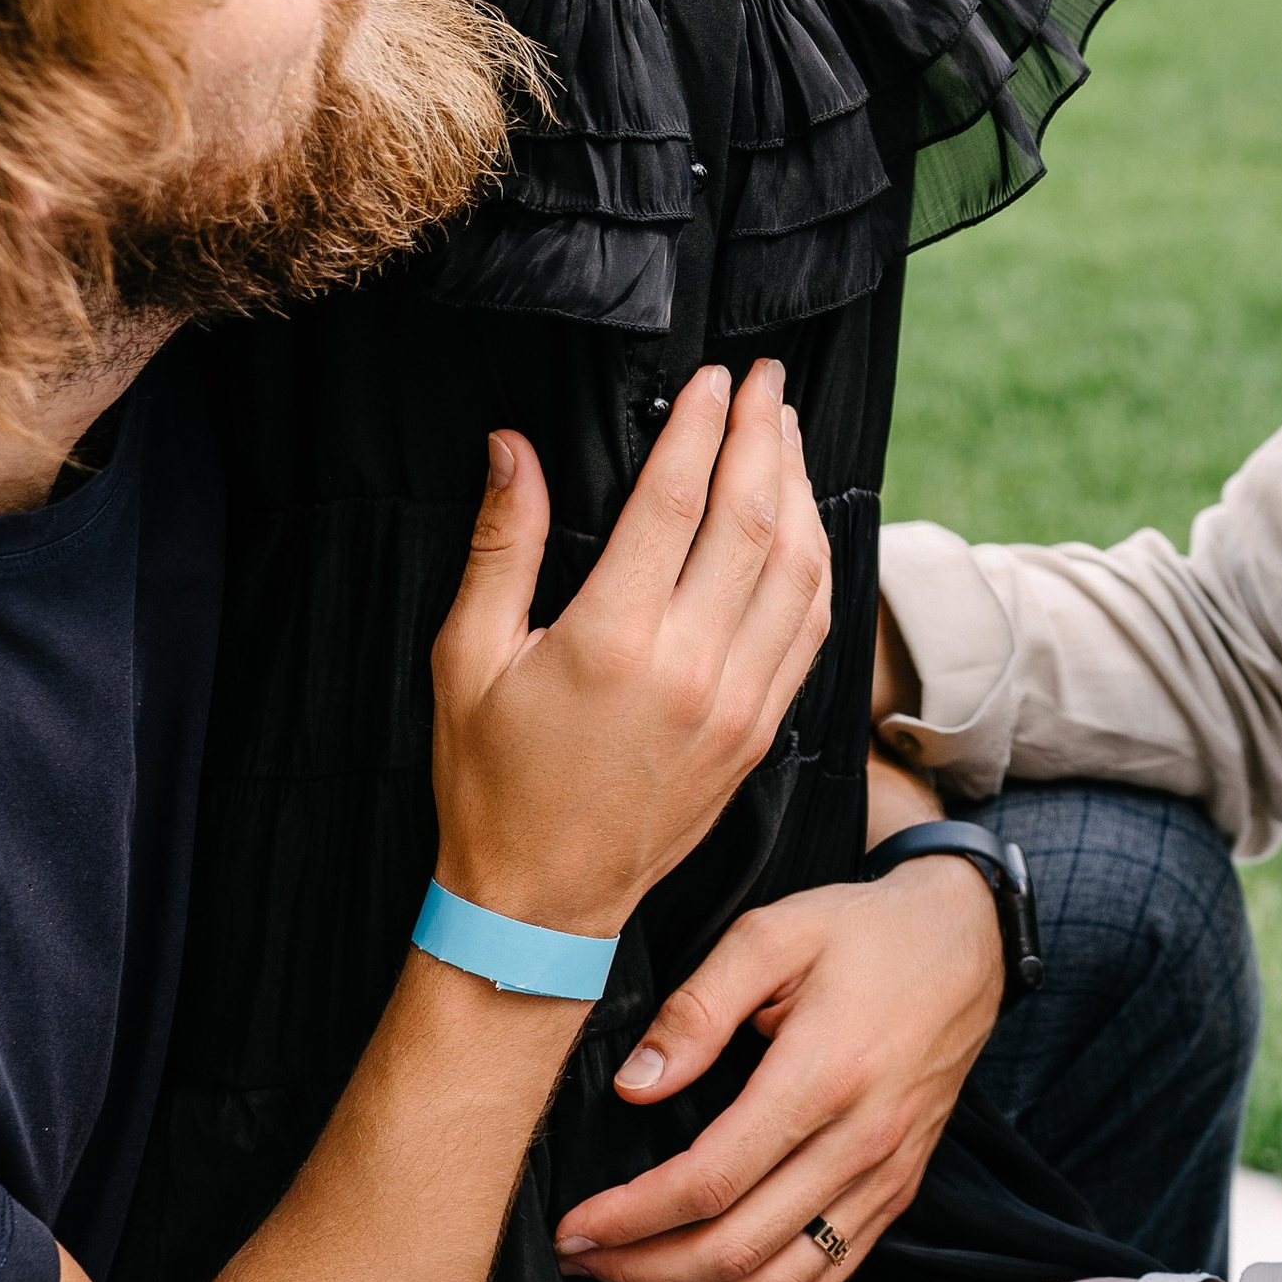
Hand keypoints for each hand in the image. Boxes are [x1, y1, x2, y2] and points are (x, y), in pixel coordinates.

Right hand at [431, 363, 829, 943]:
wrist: (540, 903)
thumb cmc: (491, 780)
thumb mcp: (465, 659)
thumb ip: (499, 546)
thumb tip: (510, 447)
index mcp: (613, 641)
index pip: (677, 500)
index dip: (703, 427)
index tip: (716, 378)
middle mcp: (690, 668)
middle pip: (754, 520)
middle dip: (767, 436)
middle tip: (769, 380)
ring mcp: (738, 704)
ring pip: (798, 571)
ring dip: (802, 491)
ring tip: (789, 435)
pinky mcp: (760, 733)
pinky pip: (809, 630)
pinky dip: (816, 565)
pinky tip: (804, 527)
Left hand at [551, 857, 1003, 1281]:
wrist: (965, 943)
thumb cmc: (862, 933)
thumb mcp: (771, 933)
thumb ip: (697, 1008)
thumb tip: (636, 1085)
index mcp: (823, 1076)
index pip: (711, 1181)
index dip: (632, 1217)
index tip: (575, 1226)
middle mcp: (861, 1142)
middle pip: (739, 1248)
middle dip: (644, 1269)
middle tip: (582, 1259)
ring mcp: (886, 1176)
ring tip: (632, 1276)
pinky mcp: (898, 1192)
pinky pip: (828, 1278)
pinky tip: (709, 1281)